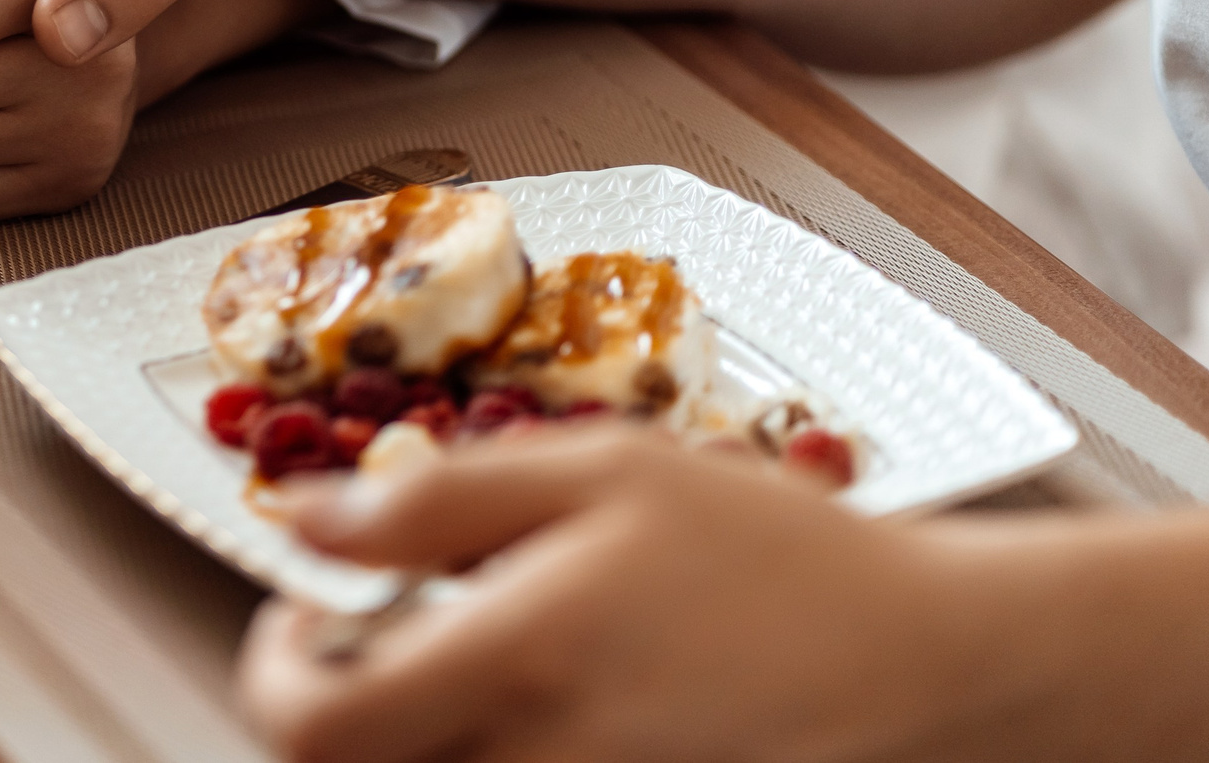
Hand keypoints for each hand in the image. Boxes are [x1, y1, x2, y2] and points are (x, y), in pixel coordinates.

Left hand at [238, 428, 1062, 762]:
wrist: (936, 671)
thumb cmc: (782, 563)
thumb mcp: (607, 474)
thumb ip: (439, 498)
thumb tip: (303, 519)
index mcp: (518, 665)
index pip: (306, 727)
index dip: (272, 670)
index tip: (303, 614)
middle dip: (343, 701)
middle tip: (395, 632)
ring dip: (422, 731)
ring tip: (494, 664)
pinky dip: (498, 757)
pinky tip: (558, 709)